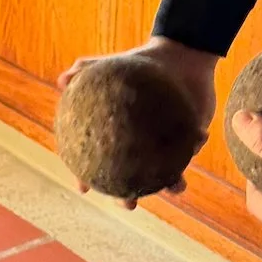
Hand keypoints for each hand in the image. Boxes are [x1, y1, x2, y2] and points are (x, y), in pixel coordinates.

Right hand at [59, 37, 218, 206]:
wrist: (177, 56)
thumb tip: (62, 80)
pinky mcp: (190, 140)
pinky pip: (193, 147)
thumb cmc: (140, 65)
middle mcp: (141, 148)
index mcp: (119, 137)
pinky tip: (199, 138)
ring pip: (166, 175)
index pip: (97, 162)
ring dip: (172, 185)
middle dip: (128, 197)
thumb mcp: (111, 66)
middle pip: (130, 181)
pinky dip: (196, 144)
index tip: (83, 189)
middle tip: (129, 205)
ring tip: (175, 188)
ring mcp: (166, 147)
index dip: (87, 178)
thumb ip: (86, 69)